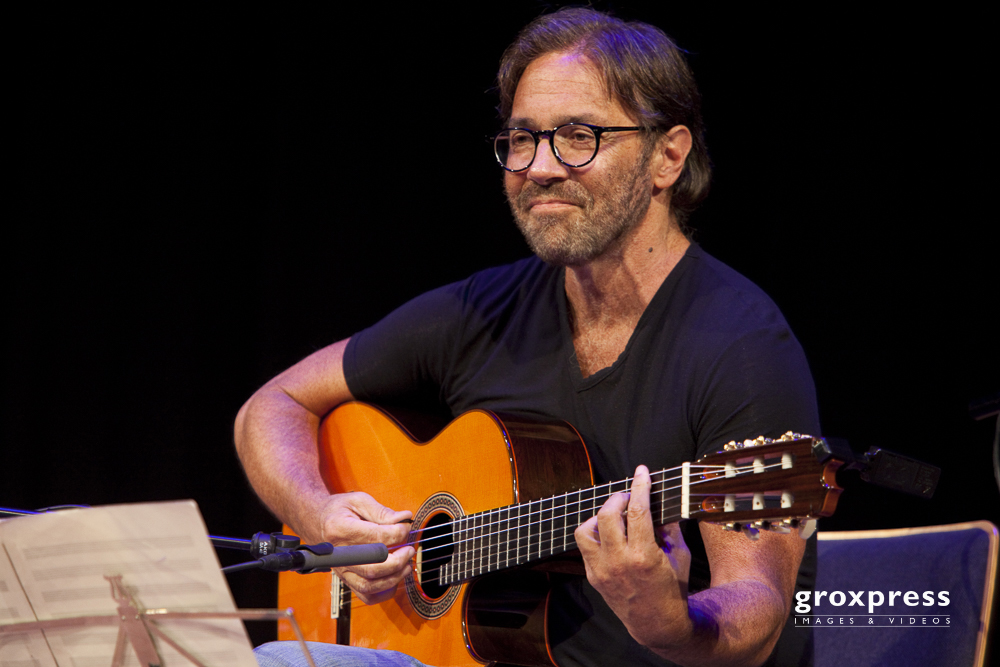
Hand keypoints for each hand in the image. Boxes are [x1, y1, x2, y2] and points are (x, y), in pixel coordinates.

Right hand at [317, 492, 414, 604]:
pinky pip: (365, 595)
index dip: (398, 533)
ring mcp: (342, 570)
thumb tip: (404, 518)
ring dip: (394, 577)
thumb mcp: (358, 500)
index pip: (376, 538)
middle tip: (409, 549)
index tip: (406, 527)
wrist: (316, 522)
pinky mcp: (346, 579)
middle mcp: (339, 554)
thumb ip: (382, 511)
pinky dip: (383, 592)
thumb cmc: (338, 510)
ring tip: (406, 564)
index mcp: (341, 529)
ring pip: (370, 585)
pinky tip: (394, 579)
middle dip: (398, 560)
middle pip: (373, 567)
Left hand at [574, 465, 692, 649]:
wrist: (657, 624)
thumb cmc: (672, 589)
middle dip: (617, 498)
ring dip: (598, 517)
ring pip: (585, 530)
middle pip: (606, 515)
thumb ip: (670, 527)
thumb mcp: (679, 556)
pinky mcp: (593, 577)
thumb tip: (659, 503)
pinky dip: (595, 535)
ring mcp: (602, 570)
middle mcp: (618, 562)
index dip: (640, 486)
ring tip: (614, 516)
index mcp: (643, 556)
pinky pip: (585, 547)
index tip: (641, 471)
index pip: (638, 510)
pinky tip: (609, 535)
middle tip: (628, 497)